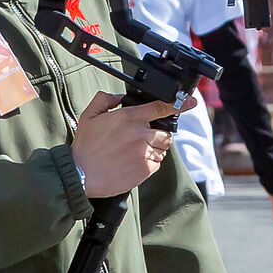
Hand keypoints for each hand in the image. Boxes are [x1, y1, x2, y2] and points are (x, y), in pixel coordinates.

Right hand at [71, 91, 195, 198]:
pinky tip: (131, 163)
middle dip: (157, 136)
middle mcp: (140, 134)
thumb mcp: (89, 116)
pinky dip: (149, 163)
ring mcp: (144, 152)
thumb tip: (119, 97)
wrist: (80, 175)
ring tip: (132, 153)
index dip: (179, 104)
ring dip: (153, 150)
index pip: (160, 108)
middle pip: (165, 133)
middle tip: (140, 141)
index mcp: (128, 118)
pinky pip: (157, 163)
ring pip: (162, 149)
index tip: (192, 102)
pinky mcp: (145, 169)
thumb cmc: (85, 147)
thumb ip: (105, 100)